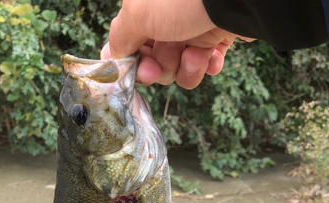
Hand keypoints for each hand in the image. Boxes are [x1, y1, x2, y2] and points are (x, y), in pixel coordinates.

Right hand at [101, 0, 252, 88]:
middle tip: (166, 60)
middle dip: (161, 67)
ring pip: (178, 68)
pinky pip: (204, 66)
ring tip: (197, 54)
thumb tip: (112, 55)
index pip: (128, 45)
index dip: (132, 63)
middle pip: (154, 62)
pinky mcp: (216, 38)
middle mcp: (167, 19)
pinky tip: (212, 56)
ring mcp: (192, 28)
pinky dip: (207, 66)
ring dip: (186, 68)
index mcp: (146, 9)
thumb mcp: (139, 13)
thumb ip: (120, 36)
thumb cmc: (185, 0)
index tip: (139, 70)